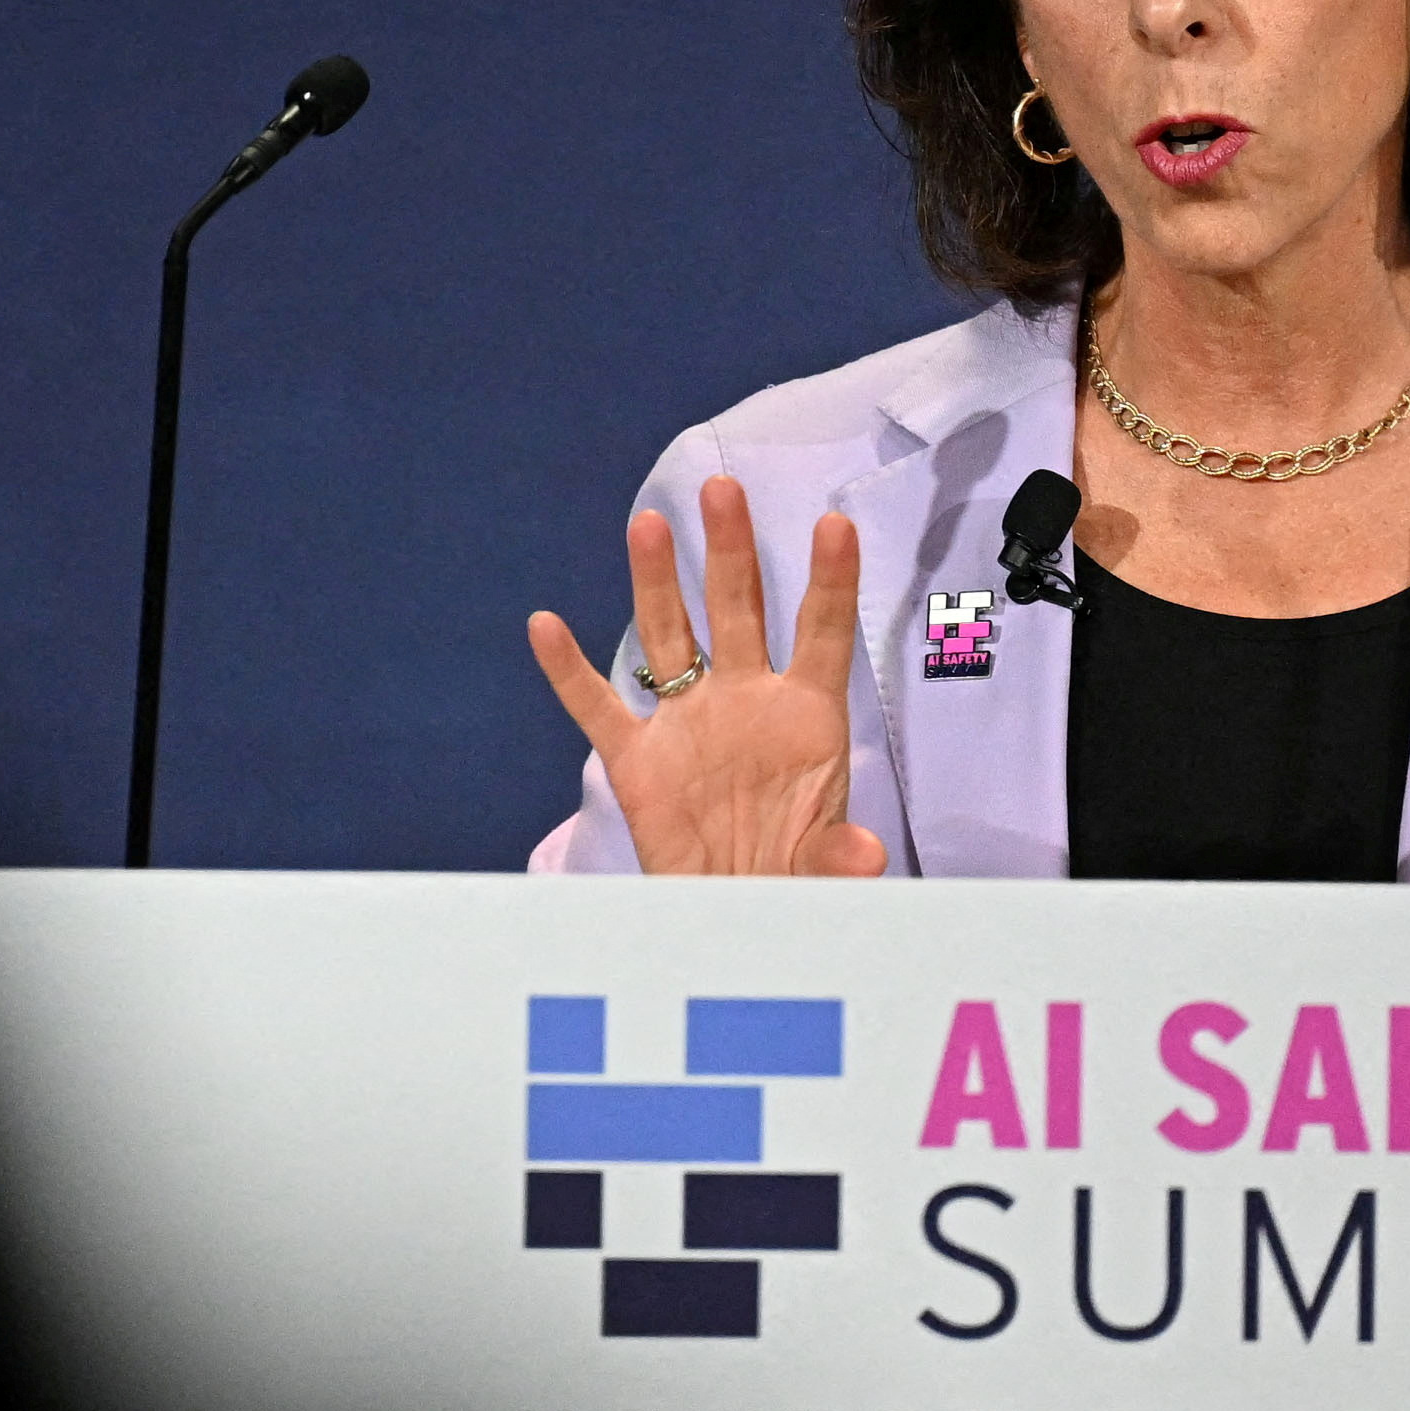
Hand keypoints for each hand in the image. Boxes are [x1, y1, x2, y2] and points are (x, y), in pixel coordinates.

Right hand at [526, 474, 885, 876]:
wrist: (740, 921)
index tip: (833, 525)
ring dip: (657, 584)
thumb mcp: (827, 870)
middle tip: (724, 489)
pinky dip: (570, 672)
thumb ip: (839, 855)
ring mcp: (689, 726)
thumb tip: (864, 854)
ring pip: (670, 637)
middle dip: (731, 551)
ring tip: (649, 524)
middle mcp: (746, 704)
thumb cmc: (796, 881)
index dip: (829, 581)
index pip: (821, 634)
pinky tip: (546, 626)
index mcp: (807, 718)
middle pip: (739, 611)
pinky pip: (598, 709)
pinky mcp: (639, 763)